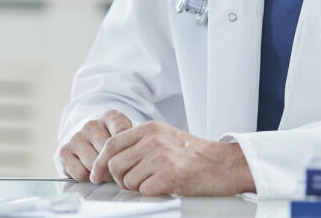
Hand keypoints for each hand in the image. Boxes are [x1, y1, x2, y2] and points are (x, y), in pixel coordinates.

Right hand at [58, 109, 132, 181]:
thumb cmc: (111, 142)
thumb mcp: (127, 137)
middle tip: (117, 171)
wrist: (88, 141)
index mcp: (110, 117)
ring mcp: (76, 137)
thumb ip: (130, 142)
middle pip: (107, 153)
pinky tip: (90, 171)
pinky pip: (80, 173)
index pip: (122, 132)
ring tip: (104, 171)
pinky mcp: (64, 151)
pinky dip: (87, 177)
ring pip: (93, 164)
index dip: (126, 150)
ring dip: (101, 174)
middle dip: (114, 166)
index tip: (128, 157)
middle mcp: (91, 124)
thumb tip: (128, 159)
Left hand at [90, 121, 255, 195]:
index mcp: (150, 128)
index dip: (100, 162)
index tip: (96, 174)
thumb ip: (140, 144)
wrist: (224, 164)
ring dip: (138, 187)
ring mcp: (161, 157)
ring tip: (156, 182)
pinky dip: (151, 192)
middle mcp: (154, 140)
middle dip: (119, 179)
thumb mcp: (166, 138)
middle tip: (134, 182)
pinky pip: (144, 190)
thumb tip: (111, 160)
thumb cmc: (195, 154)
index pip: (111, 144)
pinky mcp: (169, 175)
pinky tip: (165, 185)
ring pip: (127, 180)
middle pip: (115, 164)